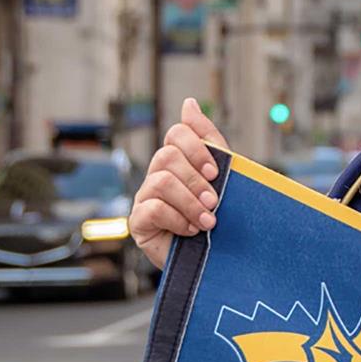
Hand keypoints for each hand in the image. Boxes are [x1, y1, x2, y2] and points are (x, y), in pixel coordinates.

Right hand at [130, 98, 228, 269]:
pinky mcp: (138, 221)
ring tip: (208, 221)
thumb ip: (208, 140)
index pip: (177, 134)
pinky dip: (178, 219)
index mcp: (179, 160)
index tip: (216, 171)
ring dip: (190, 202)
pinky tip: (191, 231)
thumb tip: (188, 103)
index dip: (196, 147)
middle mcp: (158, 174)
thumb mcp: (222, 176)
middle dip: (196, 180)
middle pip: (167, 156)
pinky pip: (153, 208)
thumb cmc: (218, 215)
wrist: (216, 258)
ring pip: (161, 181)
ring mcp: (145, 197)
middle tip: (214, 201)